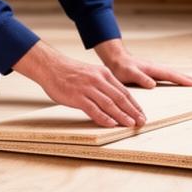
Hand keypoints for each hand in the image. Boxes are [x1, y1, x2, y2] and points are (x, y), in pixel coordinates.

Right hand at [12, 41, 146, 127]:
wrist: (51, 67)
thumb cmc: (70, 72)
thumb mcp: (91, 73)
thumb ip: (103, 84)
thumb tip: (115, 100)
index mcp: (104, 73)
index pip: (124, 91)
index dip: (134, 104)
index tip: (141, 114)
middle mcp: (98, 80)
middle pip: (120, 98)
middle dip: (132, 111)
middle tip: (141, 122)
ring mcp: (88, 88)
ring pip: (109, 104)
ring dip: (121, 115)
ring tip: (130, 124)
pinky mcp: (77, 96)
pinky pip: (93, 108)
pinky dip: (103, 117)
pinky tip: (111, 123)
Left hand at [94, 38, 191, 89]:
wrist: (115, 58)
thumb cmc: (120, 67)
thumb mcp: (128, 73)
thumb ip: (140, 78)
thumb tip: (154, 84)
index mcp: (152, 69)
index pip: (170, 75)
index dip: (183, 80)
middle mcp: (155, 68)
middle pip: (175, 73)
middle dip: (189, 77)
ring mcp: (154, 69)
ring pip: (172, 73)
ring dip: (184, 77)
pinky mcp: (152, 72)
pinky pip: (167, 75)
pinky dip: (175, 77)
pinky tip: (178, 81)